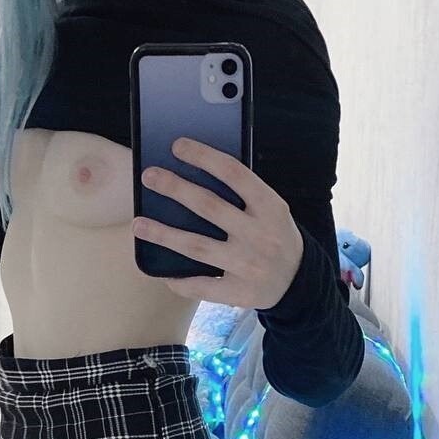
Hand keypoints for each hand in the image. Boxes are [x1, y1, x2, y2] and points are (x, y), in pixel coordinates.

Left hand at [133, 137, 303, 308]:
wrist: (300, 281)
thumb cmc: (274, 235)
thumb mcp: (271, 210)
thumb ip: (243, 195)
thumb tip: (195, 172)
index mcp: (271, 207)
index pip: (235, 174)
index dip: (205, 157)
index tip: (177, 146)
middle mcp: (260, 235)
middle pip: (209, 207)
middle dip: (176, 189)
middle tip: (149, 176)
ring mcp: (250, 266)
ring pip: (197, 246)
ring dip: (163, 234)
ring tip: (138, 224)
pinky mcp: (240, 292)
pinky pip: (201, 286)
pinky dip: (179, 280)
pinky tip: (160, 272)